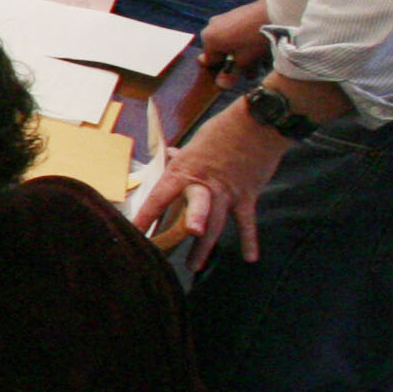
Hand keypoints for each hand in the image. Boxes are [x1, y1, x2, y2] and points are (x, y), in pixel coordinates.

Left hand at [134, 92, 288, 267]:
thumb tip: (172, 156)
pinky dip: (250, 240)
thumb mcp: (195, 142)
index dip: (147, 214)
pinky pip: (247, 222)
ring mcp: (227, 193)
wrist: (259, 125)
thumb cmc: (223, 130)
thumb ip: (182, 157)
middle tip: (171, 248)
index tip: (134, 230)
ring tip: (194, 266)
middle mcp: (204, 185)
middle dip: (188, 225)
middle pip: (196, 207)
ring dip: (205, 246)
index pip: (160, 196)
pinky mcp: (247, 196)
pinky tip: (250, 258)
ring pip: (216, 223)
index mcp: (185, 171)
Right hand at [197, 0, 272, 79]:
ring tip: (262, 63)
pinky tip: (263, 48)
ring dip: (245, 55)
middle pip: (223, 52)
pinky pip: (238, 33)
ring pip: (232, 43)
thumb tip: (220, 84)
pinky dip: (248, 42)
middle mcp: (212, 27)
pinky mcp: (237, 13)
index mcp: (208, 38)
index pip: (211, 62)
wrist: (275, 12)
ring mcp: (224, 18)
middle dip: (238, 64)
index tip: (238, 77)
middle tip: (254, 72)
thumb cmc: (255, 39)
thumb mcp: (244, 60)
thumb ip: (231, 73)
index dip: (224, 71)